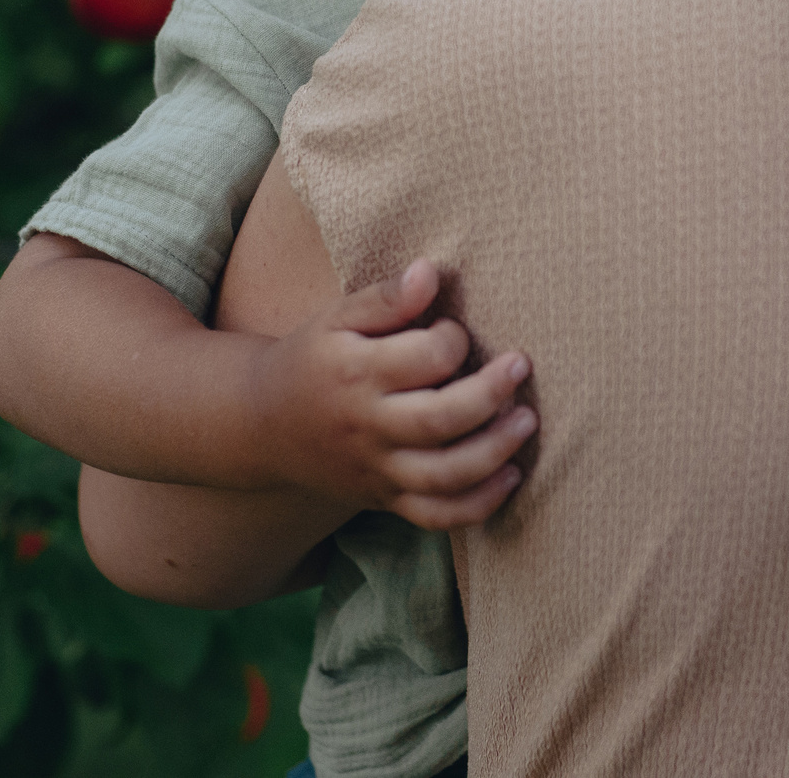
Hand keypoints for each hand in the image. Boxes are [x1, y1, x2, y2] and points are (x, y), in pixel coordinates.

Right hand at [245, 259, 535, 529]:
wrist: (263, 426)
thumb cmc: (313, 360)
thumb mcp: (336, 319)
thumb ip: (385, 298)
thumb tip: (430, 272)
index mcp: (356, 375)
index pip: (423, 359)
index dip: (452, 339)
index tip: (454, 330)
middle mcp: (367, 428)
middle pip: (439, 421)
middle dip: (489, 394)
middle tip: (520, 365)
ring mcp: (377, 470)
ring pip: (444, 476)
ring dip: (494, 451)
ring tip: (526, 420)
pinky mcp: (385, 500)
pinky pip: (436, 516)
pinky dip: (479, 504)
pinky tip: (510, 475)